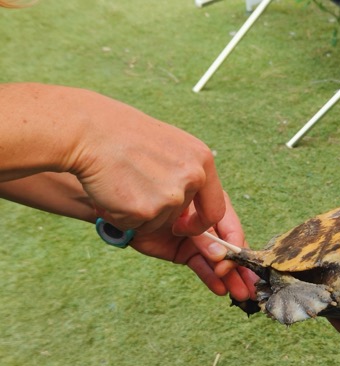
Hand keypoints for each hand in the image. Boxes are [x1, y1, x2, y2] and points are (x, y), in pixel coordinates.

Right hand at [65, 88, 224, 235]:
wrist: (88, 130)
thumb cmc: (124, 136)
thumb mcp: (171, 147)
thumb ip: (187, 174)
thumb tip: (196, 208)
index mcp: (202, 160)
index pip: (216, 208)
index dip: (202, 223)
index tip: (185, 226)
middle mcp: (192, 177)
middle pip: (186, 220)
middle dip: (165, 219)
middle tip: (141, 198)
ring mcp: (171, 195)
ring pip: (159, 223)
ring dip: (140, 213)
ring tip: (123, 181)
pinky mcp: (146, 210)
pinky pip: (137, 225)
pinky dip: (122, 215)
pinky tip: (113, 190)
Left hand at [131, 192, 257, 299]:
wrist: (128, 211)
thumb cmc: (156, 203)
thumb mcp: (184, 216)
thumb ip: (202, 235)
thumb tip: (220, 257)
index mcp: (214, 206)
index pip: (232, 230)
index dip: (235, 248)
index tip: (231, 263)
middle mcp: (210, 225)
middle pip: (230, 248)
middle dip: (240, 268)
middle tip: (251, 287)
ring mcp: (199, 241)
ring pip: (217, 261)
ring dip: (230, 278)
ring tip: (241, 294)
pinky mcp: (186, 254)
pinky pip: (201, 267)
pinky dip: (210, 279)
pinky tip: (221, 289)